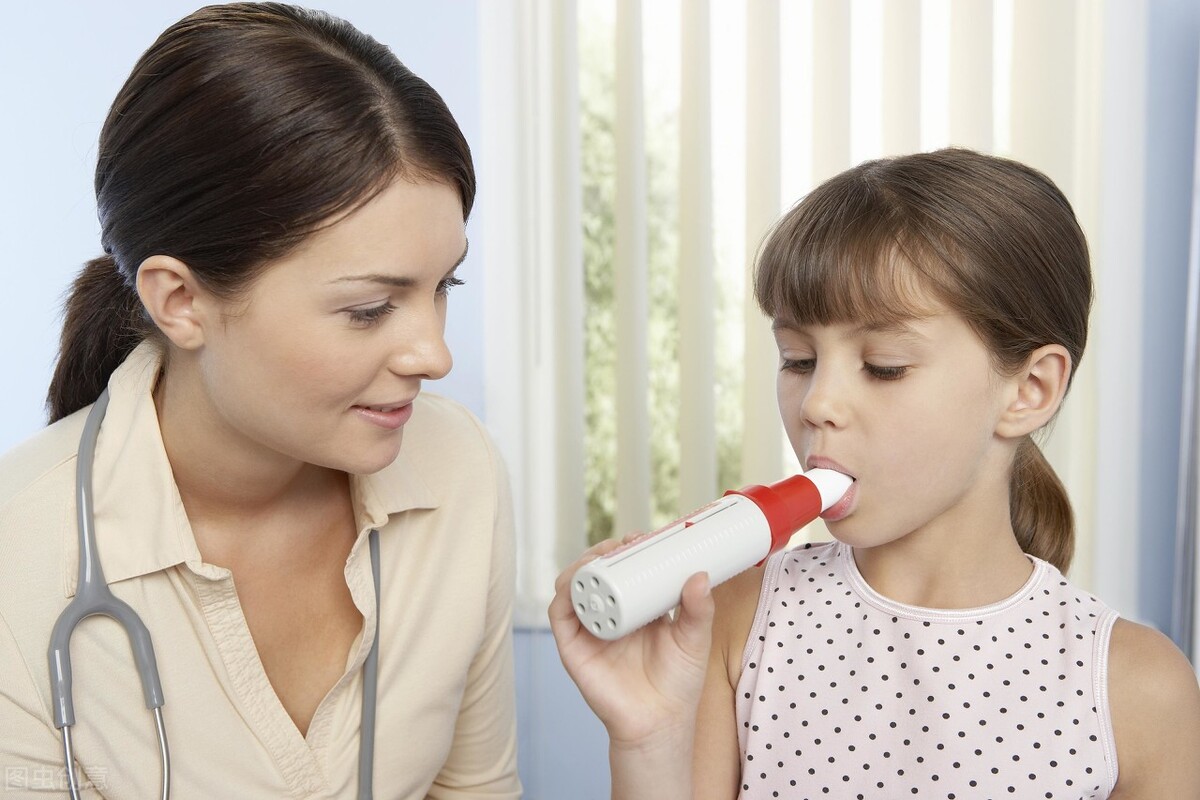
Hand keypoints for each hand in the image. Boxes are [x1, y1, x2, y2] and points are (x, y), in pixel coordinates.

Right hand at [547, 536, 715, 749]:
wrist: (659, 723)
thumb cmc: (678, 683)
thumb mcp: (694, 639)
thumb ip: (699, 610)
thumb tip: (701, 575)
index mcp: (636, 609)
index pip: (625, 570)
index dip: (628, 549)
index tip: (642, 536)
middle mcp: (609, 615)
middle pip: (597, 572)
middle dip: (604, 551)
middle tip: (623, 543)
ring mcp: (589, 629)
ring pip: (574, 586)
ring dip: (583, 566)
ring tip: (601, 558)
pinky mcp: (572, 646)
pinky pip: (560, 614)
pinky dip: (564, 594)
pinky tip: (579, 583)